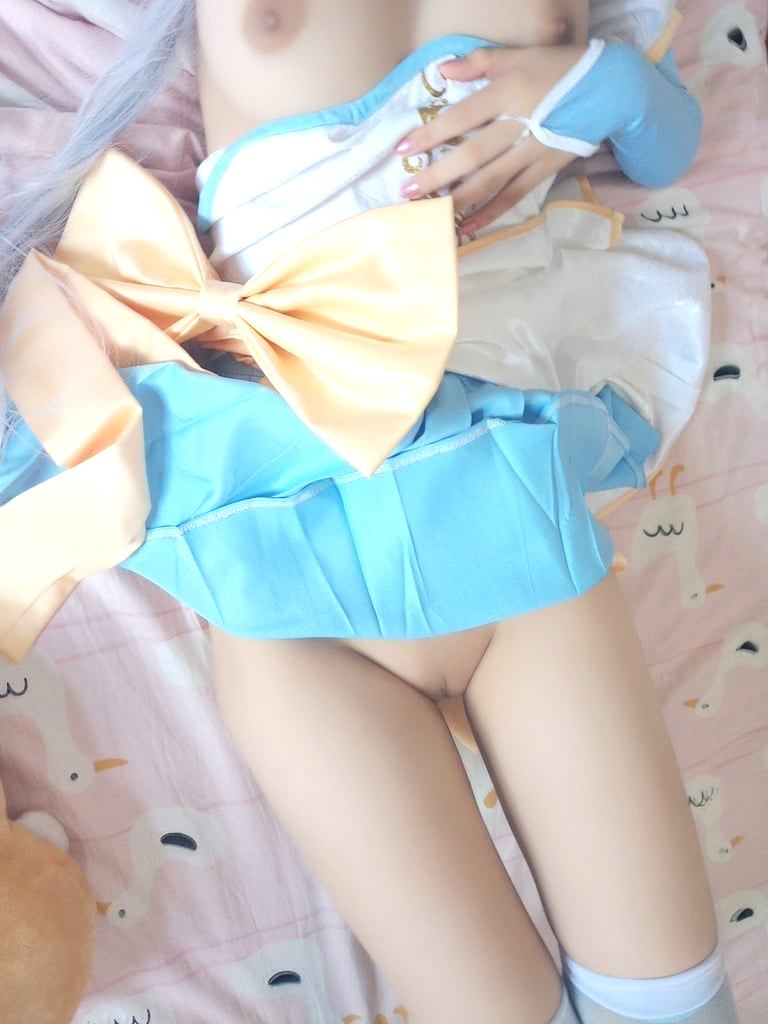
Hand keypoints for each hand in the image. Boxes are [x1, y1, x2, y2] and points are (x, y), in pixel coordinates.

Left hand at [394, 44, 588, 232]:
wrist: (613, 89)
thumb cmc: (561, 68)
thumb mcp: (520, 55)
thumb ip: (480, 63)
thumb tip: (443, 71)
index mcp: (510, 92)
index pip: (462, 117)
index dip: (431, 133)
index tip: (402, 148)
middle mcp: (520, 124)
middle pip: (472, 156)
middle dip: (438, 176)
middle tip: (408, 193)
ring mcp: (534, 151)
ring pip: (491, 181)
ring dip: (458, 199)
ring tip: (430, 213)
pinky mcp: (546, 169)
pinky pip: (514, 195)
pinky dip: (490, 213)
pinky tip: (466, 226)